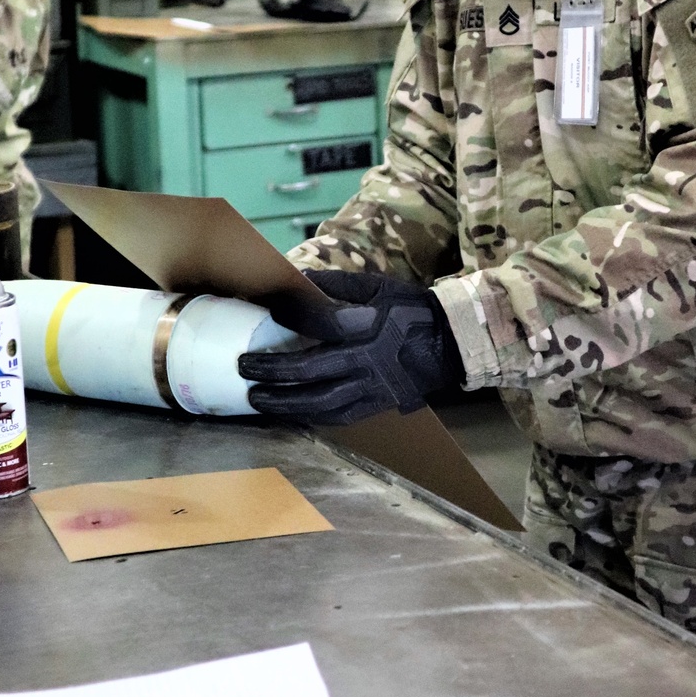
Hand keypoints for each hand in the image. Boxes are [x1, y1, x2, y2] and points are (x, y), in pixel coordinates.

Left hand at [238, 270, 463, 425]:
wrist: (451, 344)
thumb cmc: (411, 310)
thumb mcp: (377, 286)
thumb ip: (337, 284)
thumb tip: (298, 278)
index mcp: (365, 327)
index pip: (318, 326)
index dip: (290, 321)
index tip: (266, 317)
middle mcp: (365, 361)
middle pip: (311, 371)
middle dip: (273, 373)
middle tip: (244, 369)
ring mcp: (372, 387)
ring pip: (321, 402)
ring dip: (285, 403)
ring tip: (258, 401)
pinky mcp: (377, 404)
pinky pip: (340, 417)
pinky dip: (312, 418)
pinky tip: (292, 416)